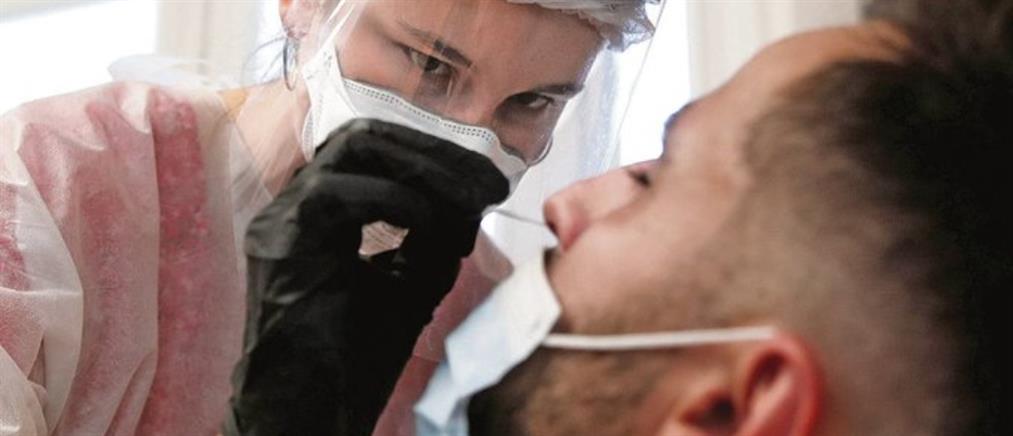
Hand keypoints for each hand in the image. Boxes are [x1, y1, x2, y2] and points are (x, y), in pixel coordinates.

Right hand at [225, 119, 507, 434]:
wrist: (308, 414)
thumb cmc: (353, 359)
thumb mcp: (411, 286)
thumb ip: (435, 239)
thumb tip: (469, 201)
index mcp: (322, 213)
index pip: (377, 153)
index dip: (436, 157)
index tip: (490, 182)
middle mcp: (295, 206)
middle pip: (365, 137)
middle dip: (434, 152)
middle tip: (486, 181)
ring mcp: (281, 219)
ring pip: (352, 149)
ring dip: (422, 168)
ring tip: (467, 197)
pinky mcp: (278, 242)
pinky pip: (336, 193)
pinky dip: (395, 200)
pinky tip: (430, 224)